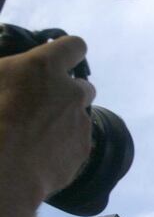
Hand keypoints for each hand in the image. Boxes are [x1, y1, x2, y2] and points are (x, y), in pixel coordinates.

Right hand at [0, 35, 94, 207]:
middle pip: (84, 86)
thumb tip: (15, 75)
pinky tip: (42, 155)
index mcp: (44, 68)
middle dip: (69, 94)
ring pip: (80, 117)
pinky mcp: (83, 150)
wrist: (1, 170)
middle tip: (44, 106)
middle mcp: (71, 92)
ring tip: (38, 135)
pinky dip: (65, 146)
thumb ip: (10, 71)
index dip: (68, 52)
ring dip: (66, 121)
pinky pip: (77, 143)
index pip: (74, 46)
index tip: (60, 60)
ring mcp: (81, 123)